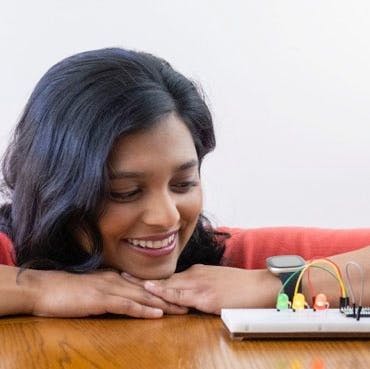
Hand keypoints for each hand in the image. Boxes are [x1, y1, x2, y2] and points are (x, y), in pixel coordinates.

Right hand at [22, 268, 187, 317]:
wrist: (45, 287)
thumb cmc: (67, 290)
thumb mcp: (93, 289)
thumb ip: (109, 291)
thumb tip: (123, 298)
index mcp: (115, 278)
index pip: (144, 286)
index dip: (163, 291)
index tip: (178, 296)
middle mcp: (117, 280)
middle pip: (149, 291)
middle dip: (170, 297)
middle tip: (189, 303)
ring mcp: (110, 289)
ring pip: (143, 297)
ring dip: (163, 304)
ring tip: (182, 309)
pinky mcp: (101, 300)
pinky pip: (127, 305)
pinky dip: (143, 310)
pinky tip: (157, 315)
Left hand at [123, 264, 280, 313]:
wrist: (261, 286)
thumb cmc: (241, 286)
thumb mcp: (216, 281)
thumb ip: (199, 285)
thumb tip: (185, 294)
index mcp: (196, 273)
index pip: (168, 277)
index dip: (148, 278)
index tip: (131, 276)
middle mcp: (194, 276)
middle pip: (163, 278)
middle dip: (140, 279)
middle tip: (118, 274)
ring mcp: (200, 285)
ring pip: (168, 285)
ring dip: (145, 285)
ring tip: (125, 281)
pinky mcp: (207, 296)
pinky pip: (181, 296)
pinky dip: (164, 293)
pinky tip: (151, 292)